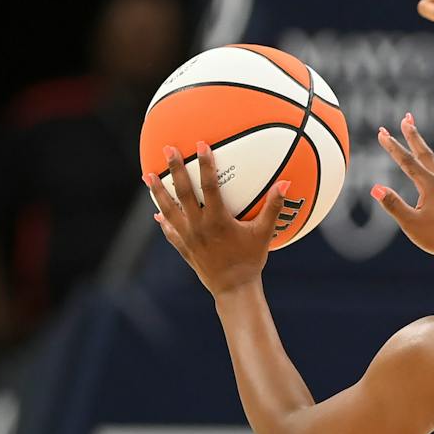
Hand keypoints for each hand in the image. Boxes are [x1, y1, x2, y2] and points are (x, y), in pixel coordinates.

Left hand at [144, 144, 287, 297]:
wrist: (234, 289)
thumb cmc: (251, 260)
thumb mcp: (265, 233)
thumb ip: (273, 207)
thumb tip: (286, 183)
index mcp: (217, 220)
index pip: (209, 186)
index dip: (206, 164)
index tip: (201, 144)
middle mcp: (198, 226)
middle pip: (182, 192)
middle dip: (174, 169)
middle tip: (168, 149)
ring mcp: (188, 237)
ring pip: (168, 210)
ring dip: (157, 192)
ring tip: (147, 175)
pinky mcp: (184, 248)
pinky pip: (170, 231)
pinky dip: (163, 221)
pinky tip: (157, 214)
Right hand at [371, 114, 433, 285]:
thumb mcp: (412, 224)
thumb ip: (394, 205)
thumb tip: (376, 188)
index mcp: (430, 186)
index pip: (407, 161)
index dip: (393, 146)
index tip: (381, 132)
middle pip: (424, 152)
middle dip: (413, 134)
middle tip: (407, 117)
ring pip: (432, 160)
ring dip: (421, 145)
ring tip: (413, 133)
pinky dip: (428, 161)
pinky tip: (425, 166)